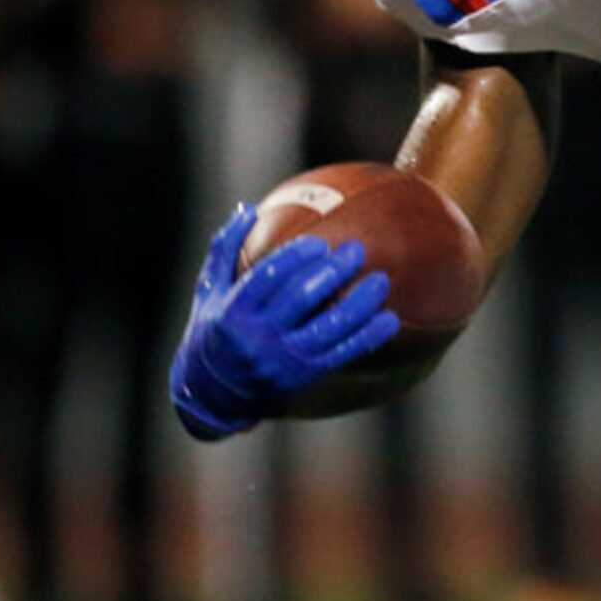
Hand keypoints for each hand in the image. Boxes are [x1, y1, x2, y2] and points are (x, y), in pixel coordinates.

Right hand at [168, 205, 399, 439]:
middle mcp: (258, 337)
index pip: (267, 279)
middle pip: (300, 299)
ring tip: (381, 280)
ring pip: (328, 328)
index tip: (320, 243)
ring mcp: (284, 359)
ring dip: (359, 303)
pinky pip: (343, 354)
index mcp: (233, 312)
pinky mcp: (307, 375)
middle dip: (331, 273)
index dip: (295, 258)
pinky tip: (389, 319)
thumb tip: (247, 209)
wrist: (215, 391)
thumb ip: (226, 249)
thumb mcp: (210, 290)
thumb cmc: (215, 328)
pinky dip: (368, 337)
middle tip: (356, 251)